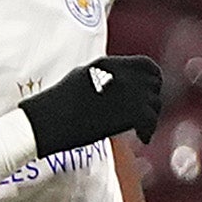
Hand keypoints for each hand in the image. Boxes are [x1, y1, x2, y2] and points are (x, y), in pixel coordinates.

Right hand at [22, 54, 165, 158]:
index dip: (152, 79)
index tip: (148, 91)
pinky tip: (141, 138)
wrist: (46, 121)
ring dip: (150, 117)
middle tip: (145, 113)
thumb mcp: (80, 78)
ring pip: (154, 103)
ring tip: (140, 128)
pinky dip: (148, 131)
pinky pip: (150, 121)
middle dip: (152, 98)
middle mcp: (122, 74)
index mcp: (109, 63)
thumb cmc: (56, 104)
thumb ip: (103, 76)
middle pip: (154, 84)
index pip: (146, 65)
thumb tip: (115, 84)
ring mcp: (127, 92)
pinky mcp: (129, 112)